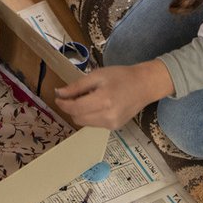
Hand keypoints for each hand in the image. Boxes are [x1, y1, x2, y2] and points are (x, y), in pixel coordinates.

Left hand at [54, 60, 174, 129]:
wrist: (145, 85)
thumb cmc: (121, 76)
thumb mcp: (98, 75)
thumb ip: (77, 86)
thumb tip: (59, 93)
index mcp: (103, 101)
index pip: (75, 108)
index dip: (63, 103)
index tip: (58, 96)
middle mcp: (107, 116)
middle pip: (77, 118)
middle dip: (71, 108)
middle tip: (72, 95)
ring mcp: (112, 125)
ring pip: (84, 123)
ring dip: (80, 112)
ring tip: (87, 98)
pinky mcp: (115, 128)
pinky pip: (94, 124)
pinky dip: (90, 116)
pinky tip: (97, 105)